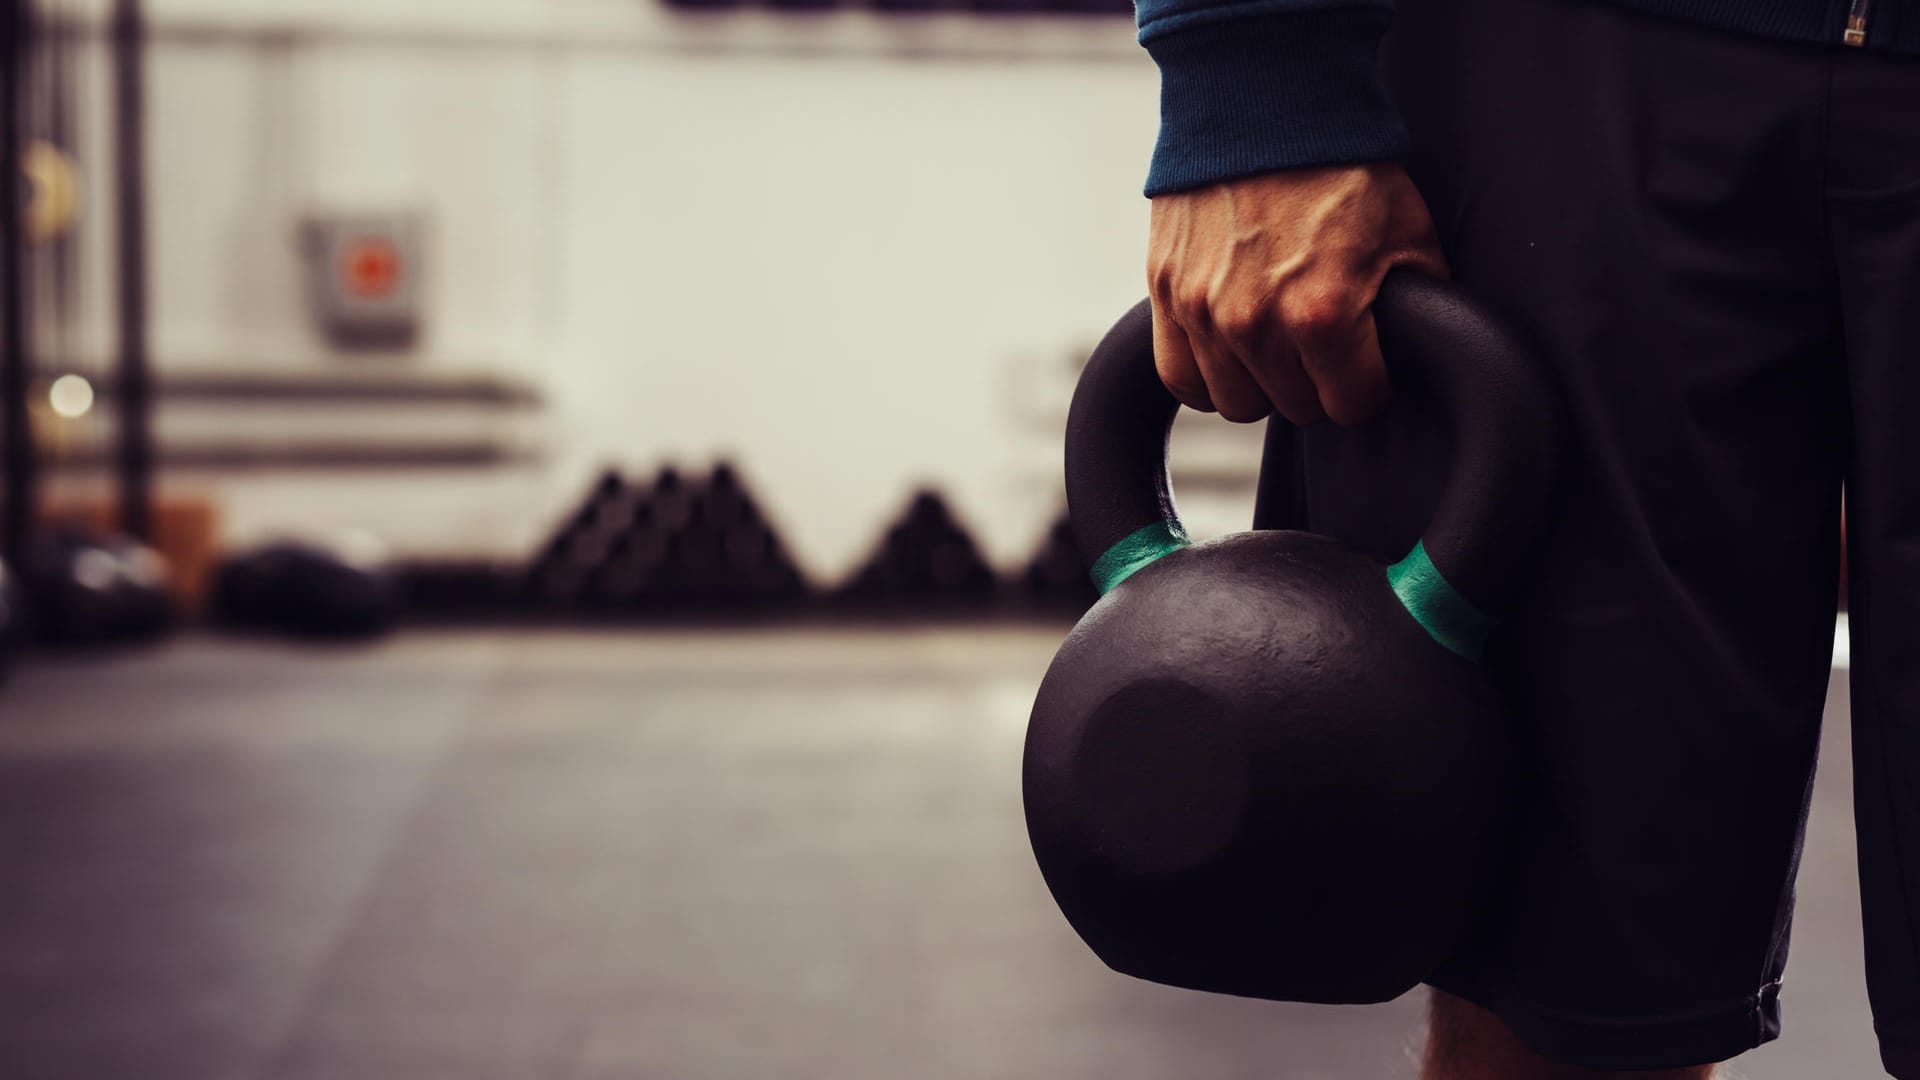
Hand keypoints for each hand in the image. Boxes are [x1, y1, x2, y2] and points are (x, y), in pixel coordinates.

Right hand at [1146, 162, 1448, 425]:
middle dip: (1319, 383)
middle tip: (1327, 344)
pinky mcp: (1166, 296)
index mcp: (1322, 315)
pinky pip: (1182, 380)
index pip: (1351, 406)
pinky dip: (1208, 375)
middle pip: (1297, 409)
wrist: (1263, 103)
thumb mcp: (1408, 231)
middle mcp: (1256, 324)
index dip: (1368, 387)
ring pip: (1239, 403)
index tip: (1368, 366)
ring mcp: (1203, 313)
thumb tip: (1417, 348)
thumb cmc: (1340, 163)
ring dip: (1264, 383)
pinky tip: (1231, 352)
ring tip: (1279, 344)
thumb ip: (1416, 302)